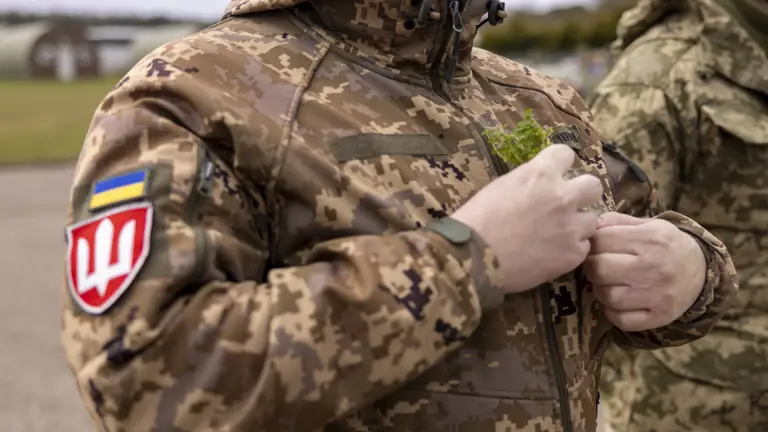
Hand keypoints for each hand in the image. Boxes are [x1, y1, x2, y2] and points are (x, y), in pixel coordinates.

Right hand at [452, 144, 603, 293]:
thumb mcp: (501, 187)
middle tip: (567, 206)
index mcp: (540, 174)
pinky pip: (583, 247)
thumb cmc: (476, 221)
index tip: (554, 176)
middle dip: (582, 194)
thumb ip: (527, 182)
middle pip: (593, 185)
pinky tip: (551, 255)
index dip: (560, 165)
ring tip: (556, 236)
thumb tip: (537, 188)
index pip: (566, 154)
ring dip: (577, 226)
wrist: (473, 258)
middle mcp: (562, 196)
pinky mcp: (573, 254)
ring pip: (591, 220)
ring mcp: (571, 226)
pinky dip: (570, 250)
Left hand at [584, 212, 706, 331]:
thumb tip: (589, 226)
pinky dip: (613, 312)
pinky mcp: (660, 316)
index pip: (600, 241)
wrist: (702, 271)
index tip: (596, 248)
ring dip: (601, 291)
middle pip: (599, 269)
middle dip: (592, 267)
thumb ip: (616, 222)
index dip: (591, 244)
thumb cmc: (665, 245)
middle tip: (599, 267)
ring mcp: (657, 295)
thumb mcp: (647, 225)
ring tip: (610, 284)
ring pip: (607, 296)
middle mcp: (653, 267)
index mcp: (648, 238)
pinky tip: (619, 302)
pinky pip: (621, 320)